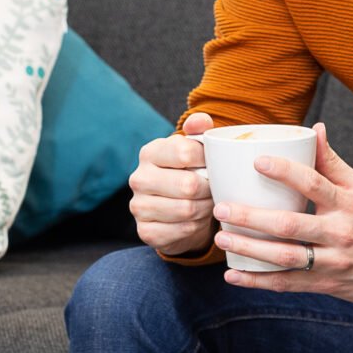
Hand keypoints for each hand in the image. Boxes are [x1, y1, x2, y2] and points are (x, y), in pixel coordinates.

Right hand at [127, 113, 222, 258]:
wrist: (175, 212)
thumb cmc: (188, 174)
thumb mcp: (194, 151)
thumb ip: (199, 131)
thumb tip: (201, 121)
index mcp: (150, 153)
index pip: (184, 152)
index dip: (207, 160)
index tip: (212, 166)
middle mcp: (139, 178)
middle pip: (188, 185)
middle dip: (209, 190)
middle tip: (213, 190)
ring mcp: (138, 206)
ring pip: (186, 210)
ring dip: (204, 210)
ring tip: (206, 204)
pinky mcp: (145, 231)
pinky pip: (180, 231)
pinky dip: (195, 227)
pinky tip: (195, 221)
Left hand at [213, 124, 352, 306]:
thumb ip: (332, 162)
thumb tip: (314, 129)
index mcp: (348, 204)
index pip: (314, 184)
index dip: (286, 171)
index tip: (258, 161)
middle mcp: (340, 233)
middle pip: (291, 226)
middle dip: (252, 218)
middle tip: (222, 208)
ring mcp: (333, 262)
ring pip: (286, 258)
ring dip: (250, 250)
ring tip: (221, 239)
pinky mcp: (327, 285)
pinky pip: (289, 284)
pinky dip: (259, 281)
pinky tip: (234, 275)